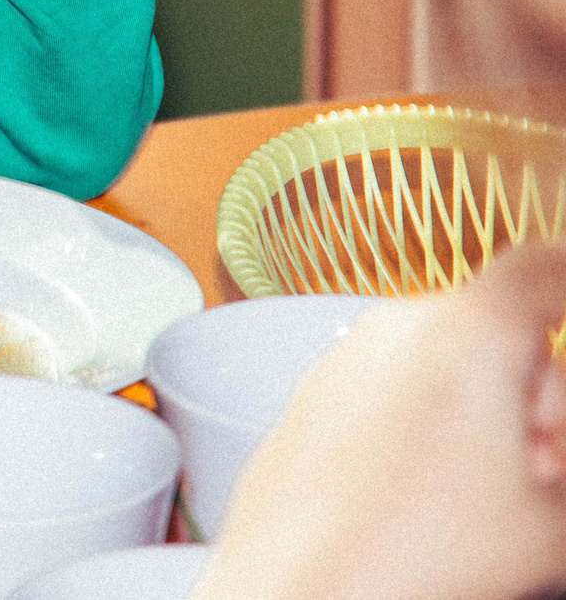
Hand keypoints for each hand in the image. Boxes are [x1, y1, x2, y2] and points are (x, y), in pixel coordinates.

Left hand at [197, 240, 565, 599]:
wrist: (298, 585)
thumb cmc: (415, 550)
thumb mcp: (553, 520)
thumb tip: (552, 453)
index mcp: (468, 331)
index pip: (544, 270)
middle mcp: (400, 325)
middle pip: (500, 331)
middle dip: (539, 391)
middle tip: (544, 462)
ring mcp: (349, 354)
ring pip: (446, 358)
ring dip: (485, 409)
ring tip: (491, 492)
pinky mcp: (315, 392)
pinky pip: (394, 383)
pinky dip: (429, 419)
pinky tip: (434, 492)